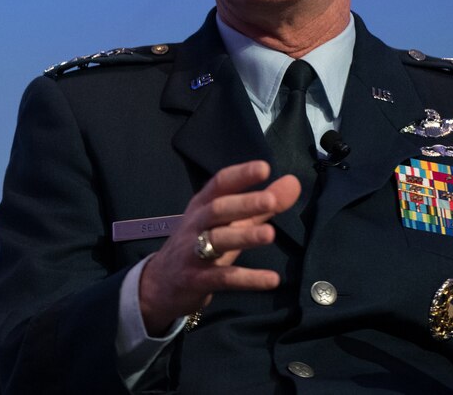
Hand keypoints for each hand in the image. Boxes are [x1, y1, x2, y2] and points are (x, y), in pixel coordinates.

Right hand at [138, 160, 299, 335]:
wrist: (159, 284)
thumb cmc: (200, 245)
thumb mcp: (228, 223)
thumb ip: (260, 205)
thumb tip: (293, 182)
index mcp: (203, 205)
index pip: (220, 184)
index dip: (241, 175)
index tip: (264, 168)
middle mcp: (196, 224)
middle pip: (218, 209)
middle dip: (244, 204)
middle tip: (270, 200)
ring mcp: (193, 252)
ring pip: (218, 241)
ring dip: (244, 236)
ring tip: (270, 234)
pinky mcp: (196, 280)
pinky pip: (223, 279)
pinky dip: (248, 279)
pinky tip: (272, 280)